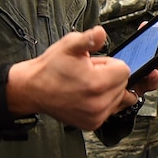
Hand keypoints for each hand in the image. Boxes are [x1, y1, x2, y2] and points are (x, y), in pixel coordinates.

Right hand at [4, 28, 138, 129]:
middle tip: (89, 74)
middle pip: (123, 84)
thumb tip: (101, 33)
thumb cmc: (50, 69)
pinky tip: (88, 96)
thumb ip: (89, 39)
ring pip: (119, 98)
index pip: (125, 70)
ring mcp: (96, 116)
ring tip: (88, 85)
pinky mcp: (93, 123)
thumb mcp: (69, 45)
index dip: (110, 63)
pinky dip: (103, 102)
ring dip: (109, 90)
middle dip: (110, 77)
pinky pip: (110, 110)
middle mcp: (99, 103)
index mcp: (97, 83)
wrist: (33, 89)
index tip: (95, 65)